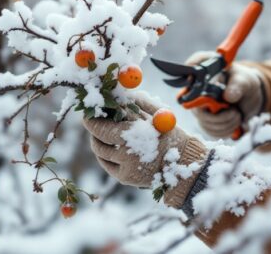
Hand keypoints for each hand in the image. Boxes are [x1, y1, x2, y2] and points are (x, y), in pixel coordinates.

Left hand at [82, 96, 207, 207]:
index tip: (88, 112)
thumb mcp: (155, 114)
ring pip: (100, 152)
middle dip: (93, 128)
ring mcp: (125, 168)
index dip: (91, 119)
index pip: (100, 127)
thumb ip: (135, 103)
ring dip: (97, 140)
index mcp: (134, 134)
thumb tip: (115, 93)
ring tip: (103, 132)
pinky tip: (110, 146)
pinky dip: (104, 154)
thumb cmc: (168, 134)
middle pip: (97, 139)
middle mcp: (127, 153)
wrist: (182, 163)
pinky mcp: (125, 178)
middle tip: (92, 120)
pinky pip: (106, 164)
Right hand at [185, 51, 264, 138]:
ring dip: (226, 122)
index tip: (209, 96)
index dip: (192, 86)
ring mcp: (199, 107)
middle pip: (196, 108)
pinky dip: (227, 129)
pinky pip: (212, 131)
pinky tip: (233, 120)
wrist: (250, 97)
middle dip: (219, 115)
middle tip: (233, 110)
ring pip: (206, 123)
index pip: (187, 75)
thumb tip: (228, 96)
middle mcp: (196, 91)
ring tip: (236, 113)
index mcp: (203, 72)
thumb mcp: (244, 79)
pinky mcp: (205, 121)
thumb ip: (238, 85)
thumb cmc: (244, 81)